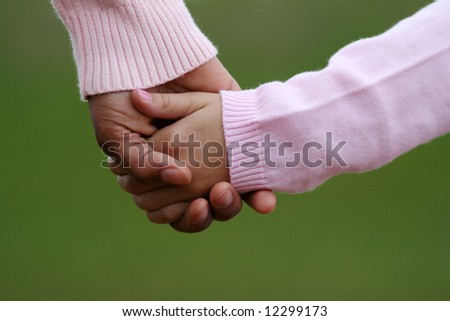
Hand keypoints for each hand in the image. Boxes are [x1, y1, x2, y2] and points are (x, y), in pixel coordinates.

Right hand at [89, 58, 275, 231]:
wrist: (142, 57)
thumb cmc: (120, 97)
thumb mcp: (116, 133)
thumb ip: (141, 163)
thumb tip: (180, 177)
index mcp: (160, 173)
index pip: (175, 210)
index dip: (185, 216)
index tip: (194, 207)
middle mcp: (188, 167)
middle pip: (204, 208)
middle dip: (207, 213)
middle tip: (206, 204)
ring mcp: (212, 153)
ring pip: (227, 197)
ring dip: (230, 205)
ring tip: (225, 194)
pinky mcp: (234, 137)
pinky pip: (252, 172)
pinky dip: (260, 191)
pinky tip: (264, 201)